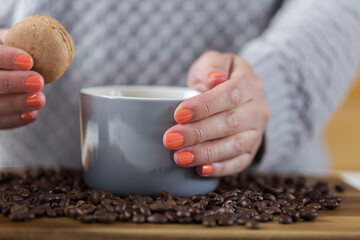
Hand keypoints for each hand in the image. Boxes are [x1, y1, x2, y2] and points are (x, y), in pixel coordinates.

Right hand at [0, 29, 45, 128]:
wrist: (0, 70)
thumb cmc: (5, 51)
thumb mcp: (5, 39)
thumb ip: (17, 38)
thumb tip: (46, 36)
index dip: (5, 57)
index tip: (28, 60)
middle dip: (11, 82)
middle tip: (38, 81)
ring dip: (16, 104)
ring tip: (40, 99)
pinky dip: (15, 119)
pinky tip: (32, 114)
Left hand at [163, 51, 269, 176]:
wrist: (237, 93)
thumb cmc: (218, 77)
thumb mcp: (214, 62)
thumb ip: (212, 67)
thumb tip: (214, 80)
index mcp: (249, 83)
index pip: (229, 94)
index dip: (204, 106)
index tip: (179, 114)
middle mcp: (257, 108)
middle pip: (230, 123)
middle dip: (198, 133)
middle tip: (171, 140)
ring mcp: (256, 131)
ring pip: (235, 146)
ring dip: (206, 154)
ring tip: (180, 157)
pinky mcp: (251, 149)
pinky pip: (240, 162)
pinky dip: (220, 168)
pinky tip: (200, 170)